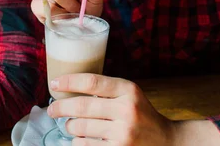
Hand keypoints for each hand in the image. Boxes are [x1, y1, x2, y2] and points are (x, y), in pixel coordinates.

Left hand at [47, 74, 173, 144]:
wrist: (167, 142)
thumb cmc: (141, 115)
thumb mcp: (129, 95)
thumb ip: (106, 90)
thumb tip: (68, 87)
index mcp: (128, 90)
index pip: (92, 82)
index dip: (69, 81)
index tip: (54, 83)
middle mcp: (127, 110)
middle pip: (81, 106)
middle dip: (60, 108)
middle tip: (52, 110)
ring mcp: (123, 133)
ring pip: (80, 128)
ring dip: (70, 127)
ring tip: (70, 125)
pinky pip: (85, 145)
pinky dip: (77, 142)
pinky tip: (80, 139)